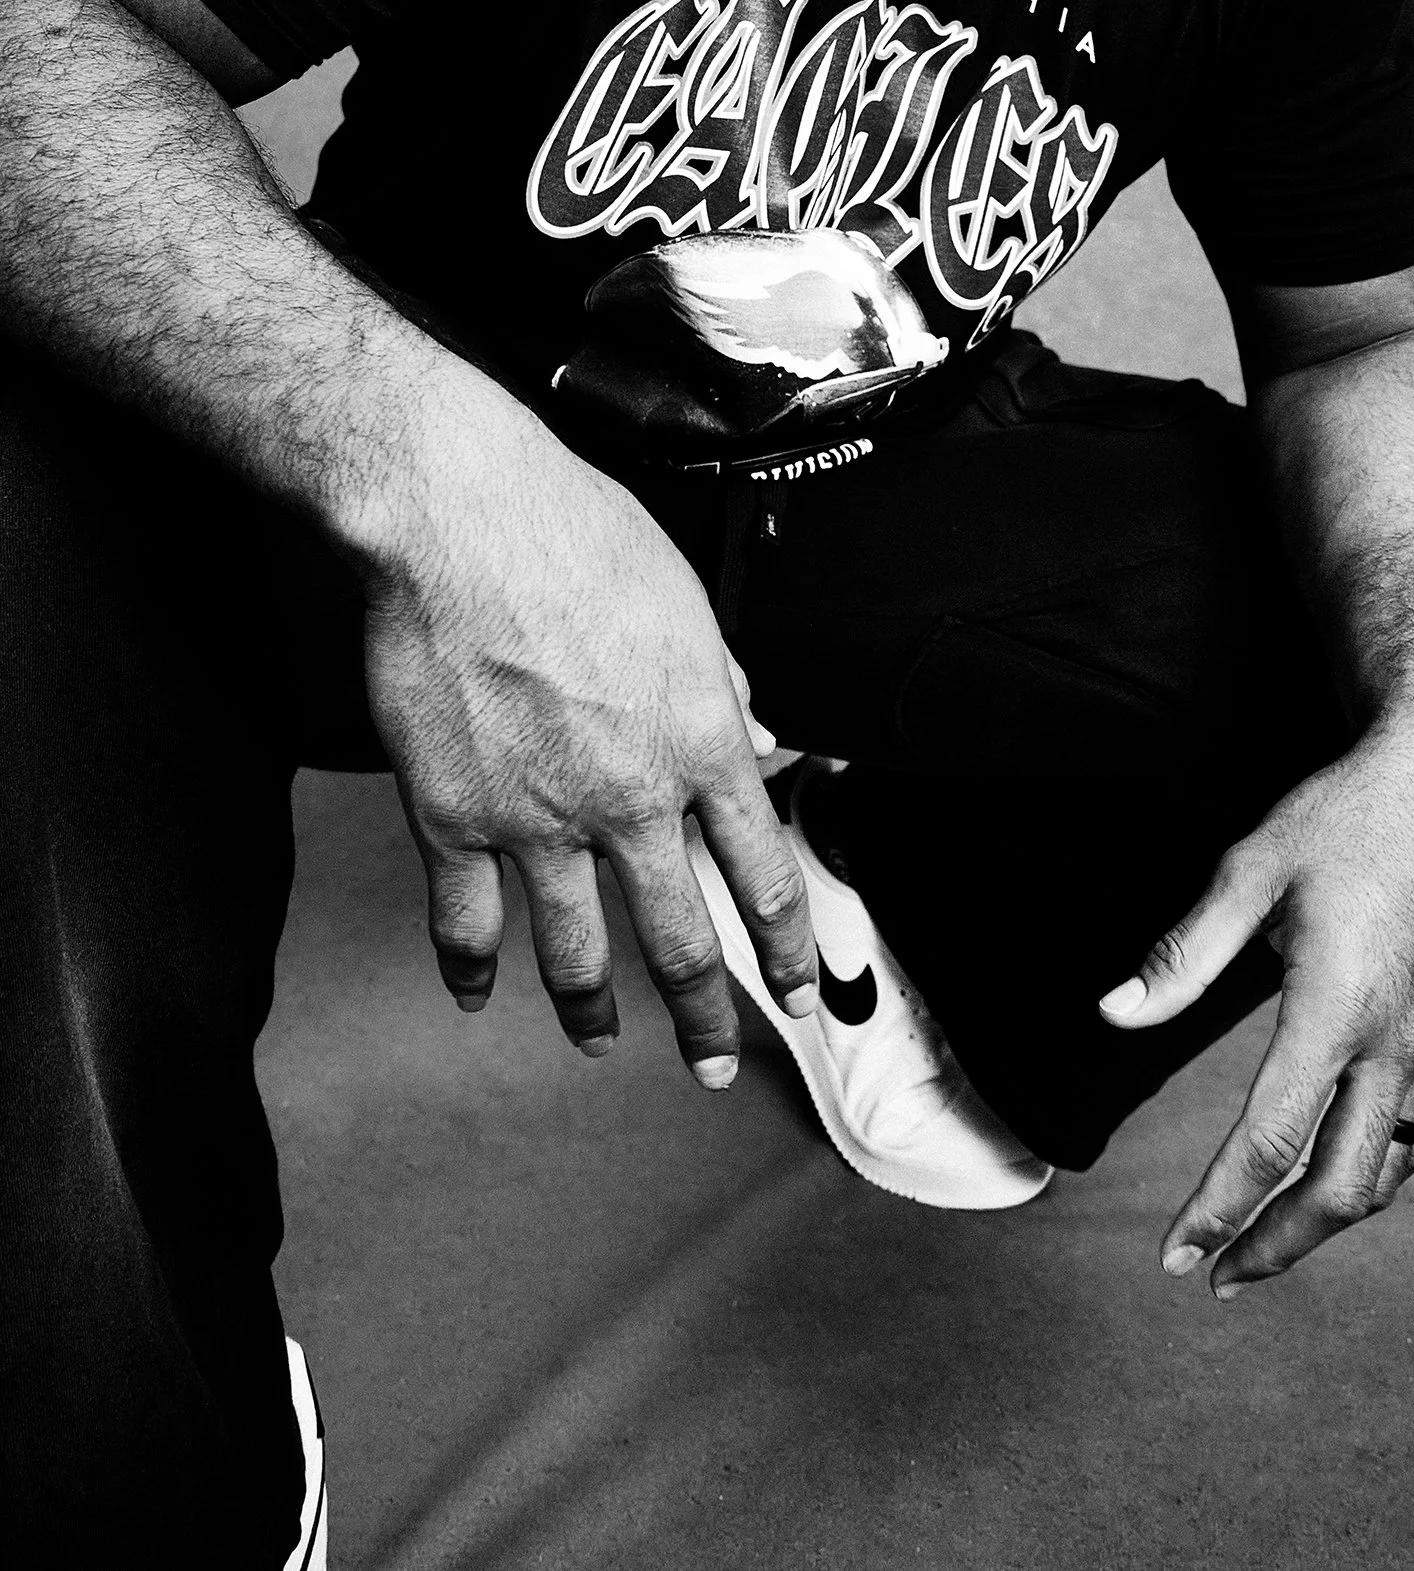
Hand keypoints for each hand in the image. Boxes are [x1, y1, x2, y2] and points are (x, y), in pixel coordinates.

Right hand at [359, 365, 817, 1083]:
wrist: (462, 518)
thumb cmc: (578, 535)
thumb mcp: (688, 605)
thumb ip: (723, 684)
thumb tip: (751, 729)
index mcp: (702, 744)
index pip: (764, 876)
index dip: (787, 948)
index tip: (797, 988)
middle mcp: (631, 801)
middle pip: (680, 940)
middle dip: (705, 1015)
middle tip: (712, 1058)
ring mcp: (538, 822)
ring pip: (575, 954)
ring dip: (592, 1011)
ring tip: (601, 1043)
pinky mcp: (453, 818)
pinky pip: (466, 922)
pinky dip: (472, 968)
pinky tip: (479, 991)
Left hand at [1099, 707, 1413, 1291]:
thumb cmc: (1343, 816)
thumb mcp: (1249, 870)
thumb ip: (1182, 955)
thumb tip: (1114, 1014)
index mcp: (1338, 1011)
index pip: (1269, 1144)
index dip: (1216, 1210)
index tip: (1176, 1257)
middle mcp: (1397, 1043)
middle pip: (1339, 1189)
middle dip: (1275, 1247)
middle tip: (1216, 1276)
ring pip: (1388, 1172)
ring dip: (1327, 1220)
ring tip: (1269, 1242)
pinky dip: (1375, 1172)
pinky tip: (1339, 1171)